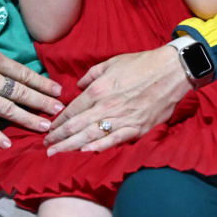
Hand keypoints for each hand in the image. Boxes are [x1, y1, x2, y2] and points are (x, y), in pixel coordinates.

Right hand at [0, 35, 63, 147]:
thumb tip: (14, 70)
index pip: (23, 73)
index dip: (42, 83)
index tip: (58, 91)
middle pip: (20, 92)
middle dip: (42, 102)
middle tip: (59, 111)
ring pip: (7, 109)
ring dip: (27, 119)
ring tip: (44, 127)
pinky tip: (8, 144)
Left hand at [44, 45, 190, 154]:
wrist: (170, 71)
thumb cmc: (140, 64)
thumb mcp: (110, 62)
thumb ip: (91, 75)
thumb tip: (78, 85)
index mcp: (98, 90)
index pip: (72, 109)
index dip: (58, 121)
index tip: (49, 128)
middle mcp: (106, 106)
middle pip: (76, 125)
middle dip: (59, 137)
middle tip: (46, 146)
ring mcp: (121, 119)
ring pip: (91, 136)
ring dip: (71, 146)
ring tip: (57, 153)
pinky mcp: (137, 128)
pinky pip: (114, 140)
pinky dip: (99, 147)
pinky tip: (85, 153)